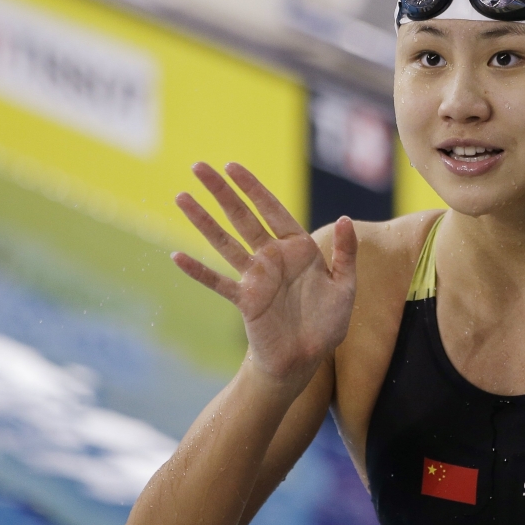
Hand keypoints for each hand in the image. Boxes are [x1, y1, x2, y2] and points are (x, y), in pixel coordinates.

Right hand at [172, 162, 356, 385]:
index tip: (231, 165)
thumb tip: (345, 218)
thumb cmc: (328, 322)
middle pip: (242, 217)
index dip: (252, 187)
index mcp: (299, 249)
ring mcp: (256, 277)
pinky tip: (177, 256)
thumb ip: (347, 253)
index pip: (272, 210)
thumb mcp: (345, 286)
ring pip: (224, 242)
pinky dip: (198, 271)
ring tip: (181, 197)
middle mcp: (273, 257)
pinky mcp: (245, 300)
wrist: (307, 358)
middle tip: (198, 166)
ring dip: (203, 221)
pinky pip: (218, 282)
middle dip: (221, 192)